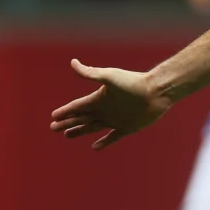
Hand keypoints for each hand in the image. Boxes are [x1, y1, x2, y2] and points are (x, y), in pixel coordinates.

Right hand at [49, 59, 172, 149]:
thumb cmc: (133, 82)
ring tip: (67, 135)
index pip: (77, 106)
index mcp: (99, 98)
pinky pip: (112, 137)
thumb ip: (90, 73)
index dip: (64, 111)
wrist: (156, 91)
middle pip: (81, 118)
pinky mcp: (127, 127)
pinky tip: (94, 147)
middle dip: (67, 123)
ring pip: (92, 127)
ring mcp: (115, 119)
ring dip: (80, 131)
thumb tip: (73, 62)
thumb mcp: (109, 77)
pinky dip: (104, 142)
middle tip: (53, 128)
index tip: (53, 116)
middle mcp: (105, 109)